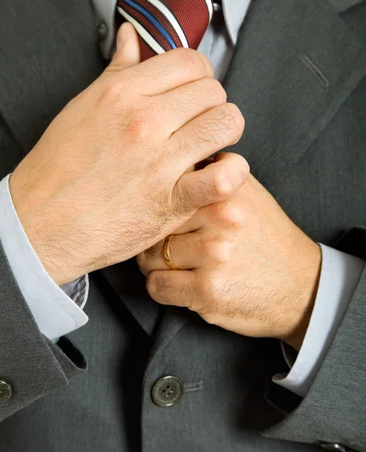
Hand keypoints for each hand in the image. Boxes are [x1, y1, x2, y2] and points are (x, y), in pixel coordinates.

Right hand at [9, 23, 247, 284]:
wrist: (41, 223)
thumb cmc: (58, 169)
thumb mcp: (81, 107)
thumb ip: (116, 70)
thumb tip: (131, 36)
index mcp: (122, 92)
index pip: (191, 61)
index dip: (199, 76)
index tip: (192, 93)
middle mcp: (143, 121)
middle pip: (213, 91)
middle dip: (212, 105)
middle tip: (198, 124)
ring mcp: (159, 162)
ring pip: (226, 124)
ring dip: (225, 135)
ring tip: (210, 147)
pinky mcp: (170, 201)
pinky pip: (223, 177)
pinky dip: (232, 173)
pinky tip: (217, 174)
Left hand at [137, 169, 321, 350]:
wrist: (301, 286)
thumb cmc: (267, 240)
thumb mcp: (248, 194)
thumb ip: (212, 174)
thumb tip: (173, 161)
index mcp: (226, 189)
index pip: (165, 190)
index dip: (160, 208)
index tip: (165, 219)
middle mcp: (221, 217)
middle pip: (155, 224)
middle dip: (156, 239)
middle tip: (170, 248)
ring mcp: (214, 254)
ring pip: (150, 257)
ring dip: (156, 266)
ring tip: (179, 267)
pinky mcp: (208, 290)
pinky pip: (158, 286)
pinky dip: (163, 289)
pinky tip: (182, 286)